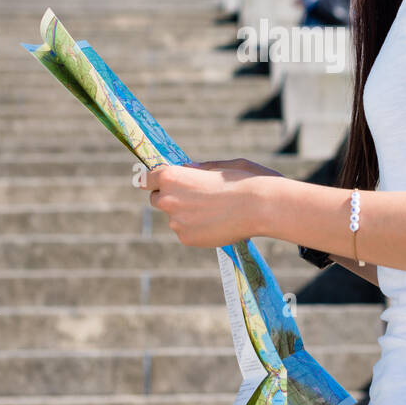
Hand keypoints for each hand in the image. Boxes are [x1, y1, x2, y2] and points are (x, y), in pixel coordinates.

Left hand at [140, 158, 283, 247]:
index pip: (145, 179)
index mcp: (172, 176)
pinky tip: (218, 222)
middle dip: (169, 197)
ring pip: (174, 218)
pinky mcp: (187, 239)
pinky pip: (186, 232)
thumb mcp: (222, 165)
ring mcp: (176, 222)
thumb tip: (188, 170)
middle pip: (156, 200)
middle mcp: (168, 199)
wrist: (261, 208)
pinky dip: (197, 229)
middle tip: (193, 196)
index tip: (158, 182)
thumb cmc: (244, 180)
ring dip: (186, 214)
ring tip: (214, 210)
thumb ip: (199, 169)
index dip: (152, 180)